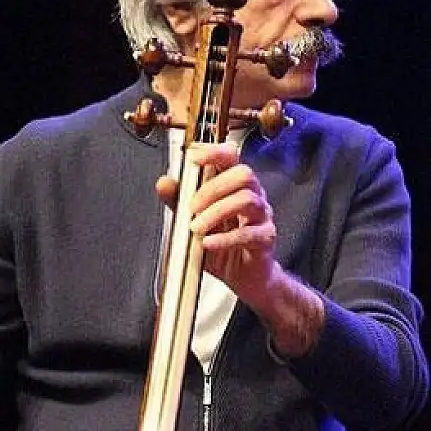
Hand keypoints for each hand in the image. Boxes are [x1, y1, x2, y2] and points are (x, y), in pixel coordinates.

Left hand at [155, 142, 278, 309]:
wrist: (244, 277)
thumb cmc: (222, 245)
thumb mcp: (194, 222)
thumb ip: (179, 201)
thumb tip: (164, 183)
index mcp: (236, 186)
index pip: (231, 157)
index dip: (214, 152)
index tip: (194, 158)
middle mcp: (254, 196)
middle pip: (243, 174)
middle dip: (213, 187)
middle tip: (191, 206)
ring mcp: (263, 217)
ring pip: (246, 200)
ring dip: (216, 212)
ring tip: (196, 228)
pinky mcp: (266, 239)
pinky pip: (249, 234)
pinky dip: (224, 238)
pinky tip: (208, 243)